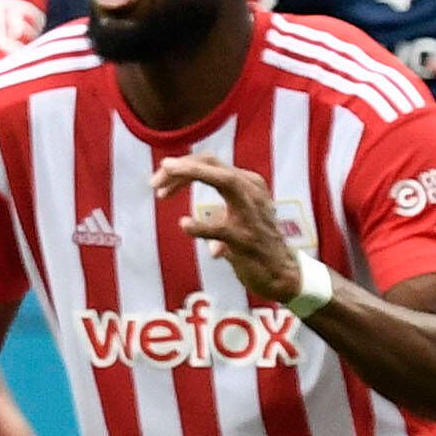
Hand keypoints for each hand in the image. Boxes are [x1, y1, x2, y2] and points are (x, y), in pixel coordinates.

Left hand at [152, 152, 304, 303]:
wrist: (280, 272)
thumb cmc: (254, 239)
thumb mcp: (237, 209)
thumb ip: (216, 193)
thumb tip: (175, 179)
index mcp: (248, 182)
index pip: (211, 163)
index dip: (182, 167)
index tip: (158, 181)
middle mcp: (252, 192)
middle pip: (215, 165)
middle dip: (182, 167)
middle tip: (154, 181)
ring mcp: (251, 214)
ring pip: (226, 182)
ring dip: (192, 176)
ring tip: (163, 188)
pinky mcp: (247, 240)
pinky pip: (222, 229)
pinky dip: (201, 226)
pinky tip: (185, 225)